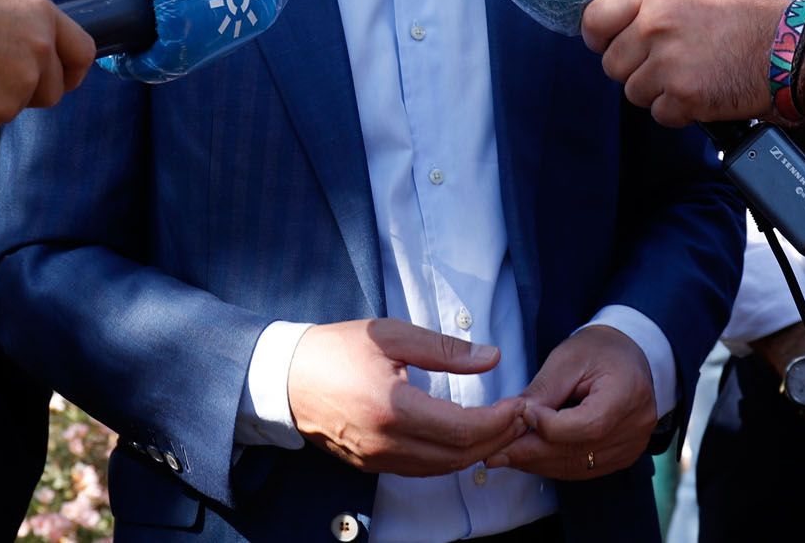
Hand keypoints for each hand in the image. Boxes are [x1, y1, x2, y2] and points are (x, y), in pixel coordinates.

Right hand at [0, 0, 96, 130]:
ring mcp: (22, 82)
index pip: (83, 52)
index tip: (62, 79)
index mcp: (43, 14)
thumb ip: (21, 28)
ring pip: (16, 107)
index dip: (72, 71)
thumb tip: (25, 54)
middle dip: (28, 94)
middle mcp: (42, 49)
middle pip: (53, 91)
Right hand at [287, 319, 527, 475]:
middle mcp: (387, 443)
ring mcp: (377, 459)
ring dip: (475, 452)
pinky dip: (449, 458)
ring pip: (441, 469)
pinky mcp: (370, 465)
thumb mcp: (392, 334)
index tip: (518, 404)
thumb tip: (492, 358)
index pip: (462, 430)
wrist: (285, 377)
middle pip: (458, 457)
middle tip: (518, 417)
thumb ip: (446, 350)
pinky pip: (421, 470)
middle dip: (496, 439)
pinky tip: (462, 438)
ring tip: (498, 426)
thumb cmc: (337, 348)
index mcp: (394, 409)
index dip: (498, 421)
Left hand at [488, 324, 656, 479]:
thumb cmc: (598, 349)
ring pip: (579, 466)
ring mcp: (632, 445)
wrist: (626, 354)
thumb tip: (514, 418)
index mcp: (628, 394)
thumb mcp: (567, 358)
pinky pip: (584, 469)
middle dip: (533, 452)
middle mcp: (636, 426)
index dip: (550, 427)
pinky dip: (554, 465)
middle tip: (496, 451)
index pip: (588, 425)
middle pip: (580, 450)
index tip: (522, 415)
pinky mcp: (622, 456)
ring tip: (506, 455)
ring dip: (539, 463)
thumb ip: (543, 391)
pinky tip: (529, 458)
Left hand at [580, 0, 786, 126]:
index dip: (597, 34)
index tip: (605, 41)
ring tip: (687, 77)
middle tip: (663, 64)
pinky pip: (659, 113)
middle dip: (634, 67)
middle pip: (611, 61)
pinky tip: (699, 95)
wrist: (792, 51)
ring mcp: (667, 65)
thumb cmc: (758, 16)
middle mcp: (655, 27)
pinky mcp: (683, 98)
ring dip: (655, 91)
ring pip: (632, 91)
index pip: (595, 16)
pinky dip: (677, 112)